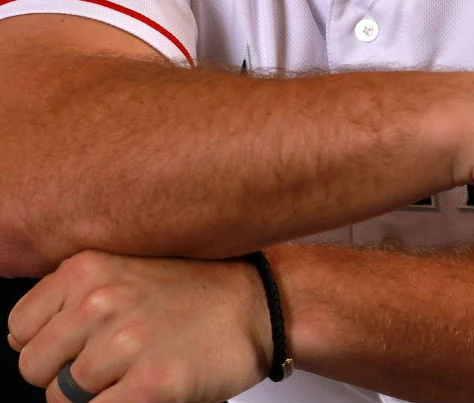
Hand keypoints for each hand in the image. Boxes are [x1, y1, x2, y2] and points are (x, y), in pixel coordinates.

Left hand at [6, 250, 268, 402]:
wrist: (264, 307)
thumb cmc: (198, 294)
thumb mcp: (128, 271)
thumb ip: (76, 297)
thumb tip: (22, 340)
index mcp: (87, 269)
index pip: (20, 328)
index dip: (50, 346)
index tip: (81, 345)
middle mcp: (99, 301)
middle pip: (35, 368)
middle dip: (66, 375)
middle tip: (114, 364)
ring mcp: (125, 343)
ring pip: (62, 400)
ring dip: (96, 396)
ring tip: (136, 374)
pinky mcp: (150, 385)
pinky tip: (146, 390)